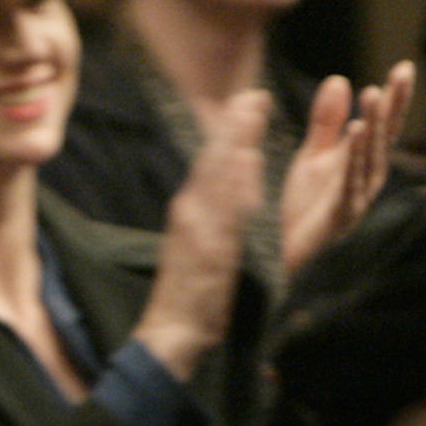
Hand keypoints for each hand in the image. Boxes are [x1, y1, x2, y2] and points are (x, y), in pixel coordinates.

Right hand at [133, 91, 264, 380]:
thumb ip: (213, 210)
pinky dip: (235, 188)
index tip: (249, 99)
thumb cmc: (190, 289)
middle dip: (234, 126)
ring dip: (235, 144)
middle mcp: (192, 212)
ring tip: (251, 114)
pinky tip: (247, 166)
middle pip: (214, 161)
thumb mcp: (198, 241)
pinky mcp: (212, 252)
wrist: (172, 330)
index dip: (231, 129)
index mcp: (190, 208)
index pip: (212, 161)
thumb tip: (235, 178)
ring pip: (219, 180)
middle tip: (254, 94)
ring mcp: (200, 231)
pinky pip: (227, 215)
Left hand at [279, 60, 414, 276]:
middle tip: (401, 74)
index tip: (403, 67)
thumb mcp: (314, 158)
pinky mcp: (341, 214)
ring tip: (374, 94)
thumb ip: (326, 123)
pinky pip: (350, 182)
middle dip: (393, 106)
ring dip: (373, 126)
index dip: (393, 98)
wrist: (296, 258)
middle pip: (384, 137)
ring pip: (370, 158)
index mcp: (361, 163)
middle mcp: (367, 178)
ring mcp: (357, 197)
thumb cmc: (310, 210)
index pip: (382, 125)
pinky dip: (354, 158)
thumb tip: (341, 79)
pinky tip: (356, 132)